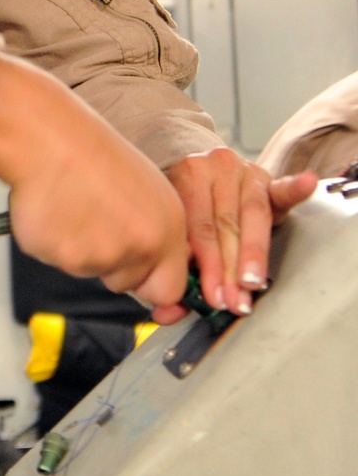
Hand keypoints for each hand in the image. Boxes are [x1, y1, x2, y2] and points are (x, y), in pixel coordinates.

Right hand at [0, 54, 188, 313]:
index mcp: (167, 227)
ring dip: (81, 248)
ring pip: (91, 271)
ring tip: (74, 205)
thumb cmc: (89, 152)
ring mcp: (99, 256)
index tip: (149, 295)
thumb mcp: (145, 189)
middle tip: (98, 225)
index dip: (156, 291)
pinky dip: (54, 242)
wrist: (46, 137)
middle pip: (128, 285)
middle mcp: (138, 246)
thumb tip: (153, 269)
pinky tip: (55, 209)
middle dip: (114, 266)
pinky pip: (58, 261)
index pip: (171, 288)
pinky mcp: (61, 258)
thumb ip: (154, 232)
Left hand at [158, 148, 317, 320]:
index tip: (214, 295)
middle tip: (233, 298)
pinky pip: (283, 187)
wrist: (198, 172)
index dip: (208, 265)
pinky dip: (296, 189)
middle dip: (231, 268)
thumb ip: (176, 262)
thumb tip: (168, 308)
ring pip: (253, 214)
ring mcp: (245, 172)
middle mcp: (215, 168)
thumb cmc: (186, 206)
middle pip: (226, 223)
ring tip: (253, 282)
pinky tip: (306, 185)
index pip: (199, 226)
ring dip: (254, 253)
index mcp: (186, 176)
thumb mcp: (175, 225)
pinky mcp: (269, 179)